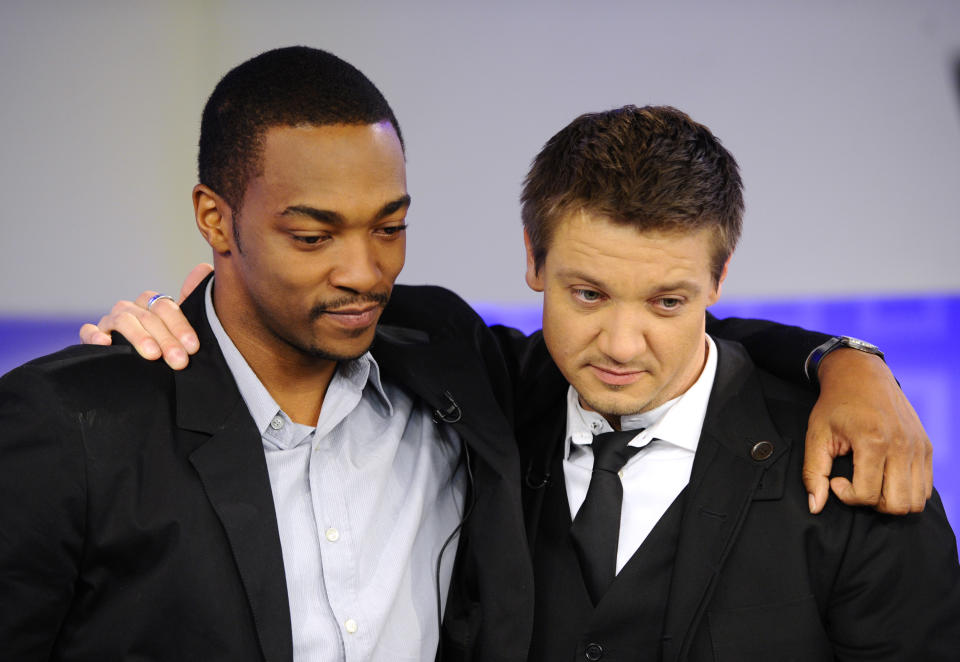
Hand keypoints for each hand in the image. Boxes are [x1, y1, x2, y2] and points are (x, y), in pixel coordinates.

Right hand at [78, 263, 211, 369]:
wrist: (142, 370)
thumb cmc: (165, 345)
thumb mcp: (180, 326)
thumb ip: (192, 298)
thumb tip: (204, 268)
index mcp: (152, 304)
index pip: (165, 307)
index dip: (180, 326)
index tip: (193, 347)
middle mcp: (130, 309)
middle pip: (148, 317)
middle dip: (166, 339)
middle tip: (179, 360)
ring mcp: (110, 322)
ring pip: (122, 321)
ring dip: (139, 337)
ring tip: (153, 355)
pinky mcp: (93, 337)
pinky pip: (88, 331)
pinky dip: (94, 336)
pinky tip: (106, 344)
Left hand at [803, 348, 932, 514]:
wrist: (861, 374)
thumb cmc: (835, 405)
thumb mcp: (816, 435)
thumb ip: (813, 473)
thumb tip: (816, 507)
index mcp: (873, 441)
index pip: (867, 495)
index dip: (846, 496)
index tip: (836, 480)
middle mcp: (902, 445)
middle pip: (897, 504)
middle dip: (872, 504)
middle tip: (855, 484)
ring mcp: (918, 446)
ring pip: (915, 501)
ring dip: (891, 500)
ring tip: (870, 481)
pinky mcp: (926, 446)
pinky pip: (925, 487)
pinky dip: (906, 491)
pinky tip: (884, 475)